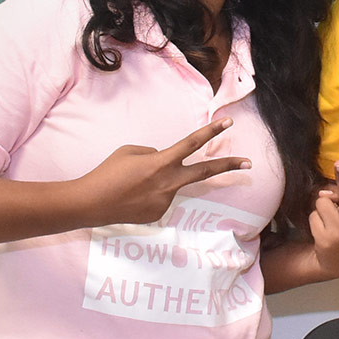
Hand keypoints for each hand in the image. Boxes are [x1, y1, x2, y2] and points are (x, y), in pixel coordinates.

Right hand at [74, 119, 249, 226]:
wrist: (91, 203)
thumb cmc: (108, 172)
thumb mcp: (130, 152)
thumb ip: (154, 154)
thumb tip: (164, 160)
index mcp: (161, 162)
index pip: (192, 143)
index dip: (211, 131)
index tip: (229, 123)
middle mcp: (169, 183)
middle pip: (205, 172)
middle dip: (227, 166)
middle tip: (248, 163)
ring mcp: (165, 202)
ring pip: (169, 185)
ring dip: (156, 182)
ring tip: (131, 185)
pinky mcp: (158, 215)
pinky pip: (158, 199)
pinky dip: (147, 196)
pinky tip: (131, 198)